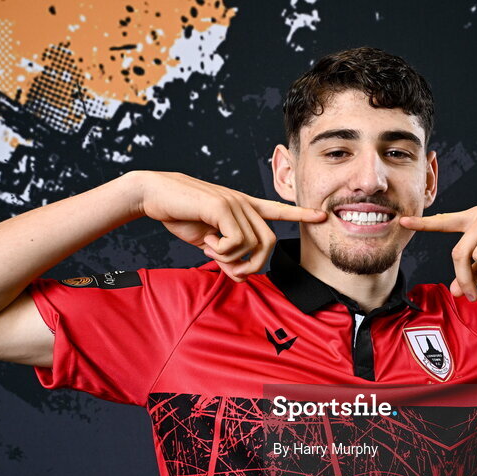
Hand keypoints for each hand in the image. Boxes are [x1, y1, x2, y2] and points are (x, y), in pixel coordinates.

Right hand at [134, 171, 326, 281]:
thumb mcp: (208, 242)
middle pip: (269, 242)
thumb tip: (240, 277)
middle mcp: (243, 203)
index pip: (277, 210)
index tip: (322, 215)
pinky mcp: (223, 207)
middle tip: (233, 272)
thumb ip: (227, 258)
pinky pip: (236, 241)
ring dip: (233, 259)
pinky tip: (207, 243)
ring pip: (254, 244)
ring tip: (212, 252)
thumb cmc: (181, 215)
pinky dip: (222, 252)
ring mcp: (235, 203)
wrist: (154, 196)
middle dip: (255, 265)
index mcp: (242, 207)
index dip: (300, 214)